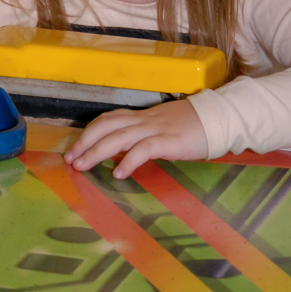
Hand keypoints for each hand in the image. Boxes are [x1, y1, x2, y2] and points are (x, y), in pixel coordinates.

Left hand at [64, 98, 208, 178]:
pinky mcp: (170, 141)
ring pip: (119, 137)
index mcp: (142, 118)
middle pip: (106, 127)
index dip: (88, 133)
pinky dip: (129, 161)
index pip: (108, 120)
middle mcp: (144, 121)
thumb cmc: (193, 126)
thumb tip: (126, 153)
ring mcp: (156, 129)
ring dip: (97, 152)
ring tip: (83, 166)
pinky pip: (144, 149)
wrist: (220, 118)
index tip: (74, 149)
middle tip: (71, 160)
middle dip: (85, 143)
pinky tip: (119, 174)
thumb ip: (144, 137)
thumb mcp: (163, 128)